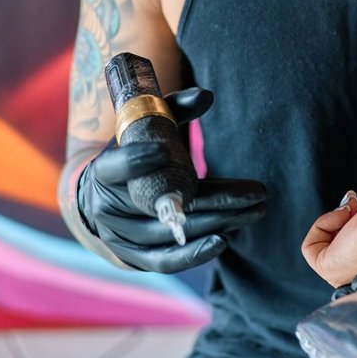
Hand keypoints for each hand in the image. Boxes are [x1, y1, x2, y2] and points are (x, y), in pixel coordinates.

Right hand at [76, 86, 266, 272]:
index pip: (115, 167)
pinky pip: (164, 261)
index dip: (135, 160)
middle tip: (256, 192)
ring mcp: (120, 237)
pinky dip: (194, 254)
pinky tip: (226, 240)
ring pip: (170, 233)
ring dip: (217, 223)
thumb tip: (206, 96)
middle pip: (160, 205)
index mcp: (103, 172)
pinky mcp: (134, 258)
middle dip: (213, 198)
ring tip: (255, 211)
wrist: (100, 200)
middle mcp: (107, 209)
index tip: (162, 151)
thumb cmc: (131, 155)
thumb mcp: (144, 130)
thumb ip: (172, 110)